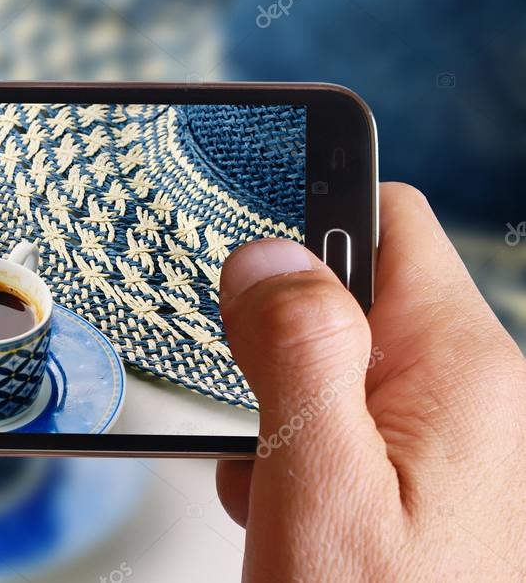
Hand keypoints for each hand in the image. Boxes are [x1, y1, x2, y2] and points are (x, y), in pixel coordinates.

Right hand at [216, 183, 525, 578]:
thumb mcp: (320, 482)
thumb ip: (297, 352)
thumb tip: (268, 256)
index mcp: (462, 372)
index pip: (392, 223)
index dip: (312, 223)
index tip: (251, 262)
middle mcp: (472, 395)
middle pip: (359, 294)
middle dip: (285, 336)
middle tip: (257, 404)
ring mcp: (451, 440)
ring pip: (342, 363)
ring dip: (285, 402)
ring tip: (272, 472)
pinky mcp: (427, 478)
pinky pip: (350, 420)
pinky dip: (300, 445)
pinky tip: (287, 501)